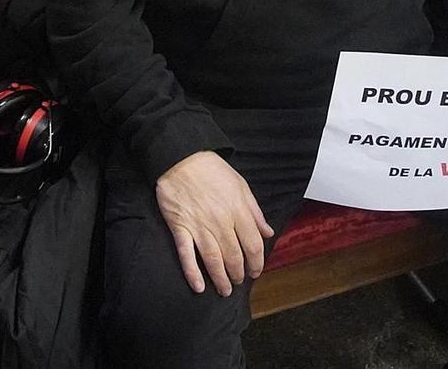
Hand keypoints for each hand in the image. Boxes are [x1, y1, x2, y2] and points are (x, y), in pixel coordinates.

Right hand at [154, 151, 273, 296]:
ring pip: (213, 259)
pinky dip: (193, 273)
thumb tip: (267, 232)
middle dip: (239, 274)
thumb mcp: (241, 185)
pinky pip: (186, 254)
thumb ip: (255, 212)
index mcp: (238, 210)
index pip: (252, 245)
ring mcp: (199, 226)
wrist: (181, 158)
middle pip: (234, 256)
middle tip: (239, 282)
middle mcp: (221, 222)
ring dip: (220, 279)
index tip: (256, 272)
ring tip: (224, 290)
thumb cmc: (212, 170)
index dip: (256, 262)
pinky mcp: (180, 227)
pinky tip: (199, 286)